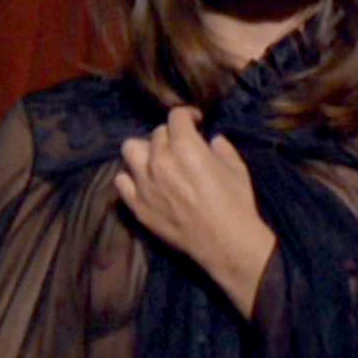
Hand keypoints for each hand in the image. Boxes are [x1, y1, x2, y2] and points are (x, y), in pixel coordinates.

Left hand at [117, 106, 276, 317]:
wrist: (225, 243)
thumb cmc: (235, 202)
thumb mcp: (236, 167)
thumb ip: (222, 147)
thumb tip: (212, 140)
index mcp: (185, 146)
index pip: (176, 116)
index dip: (188, 115)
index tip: (196, 122)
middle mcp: (159, 160)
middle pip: (156, 133)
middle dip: (171, 135)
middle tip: (182, 147)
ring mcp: (144, 183)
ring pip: (130, 150)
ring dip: (145, 150)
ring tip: (157, 159)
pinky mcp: (137, 205)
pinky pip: (121, 181)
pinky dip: (132, 177)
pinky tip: (145, 181)